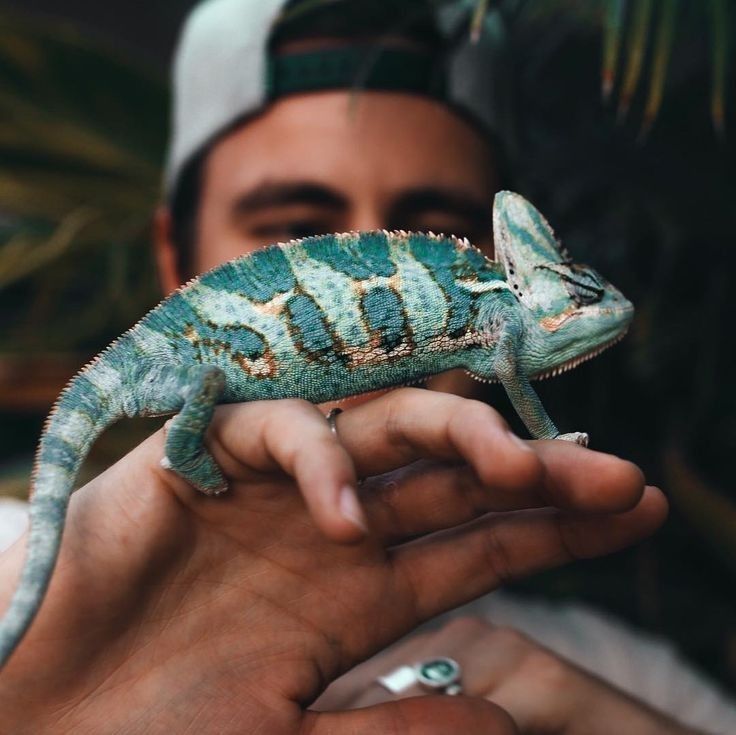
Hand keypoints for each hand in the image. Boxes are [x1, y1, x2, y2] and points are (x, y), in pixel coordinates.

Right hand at [0, 389, 665, 733]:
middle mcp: (334, 527)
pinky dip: (316, 464)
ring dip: (454, 436)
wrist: (33, 719)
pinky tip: (341, 516)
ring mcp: (275, 488)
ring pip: (385, 429)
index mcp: (363, 591)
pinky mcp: (207, 458)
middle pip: (452, 474)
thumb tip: (502, 725)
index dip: (559, 523)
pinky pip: (280, 435)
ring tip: (519, 464)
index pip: (483, 539)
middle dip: (532, 469)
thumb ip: (392, 729)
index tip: (636, 506)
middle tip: (612, 476)